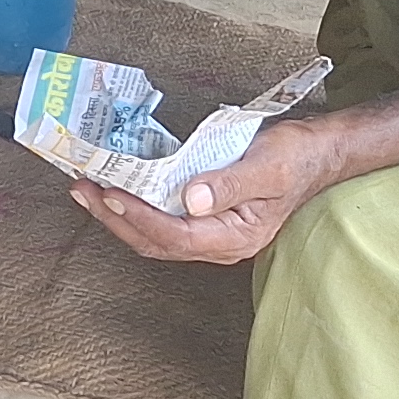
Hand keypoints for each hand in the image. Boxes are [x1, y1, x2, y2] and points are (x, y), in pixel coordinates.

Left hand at [71, 117, 348, 265]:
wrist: (314, 155)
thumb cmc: (294, 158)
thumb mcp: (267, 166)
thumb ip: (230, 184)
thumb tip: (192, 199)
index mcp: (236, 236)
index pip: (177, 237)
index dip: (141, 218)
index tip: (113, 194)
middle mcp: (220, 243)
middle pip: (157, 242)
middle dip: (116, 218)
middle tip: (83, 190)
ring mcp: (211, 234)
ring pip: (155, 235)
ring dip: (119, 214)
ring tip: (87, 189)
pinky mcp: (204, 218)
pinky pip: (162, 221)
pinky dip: (135, 206)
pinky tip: (116, 188)